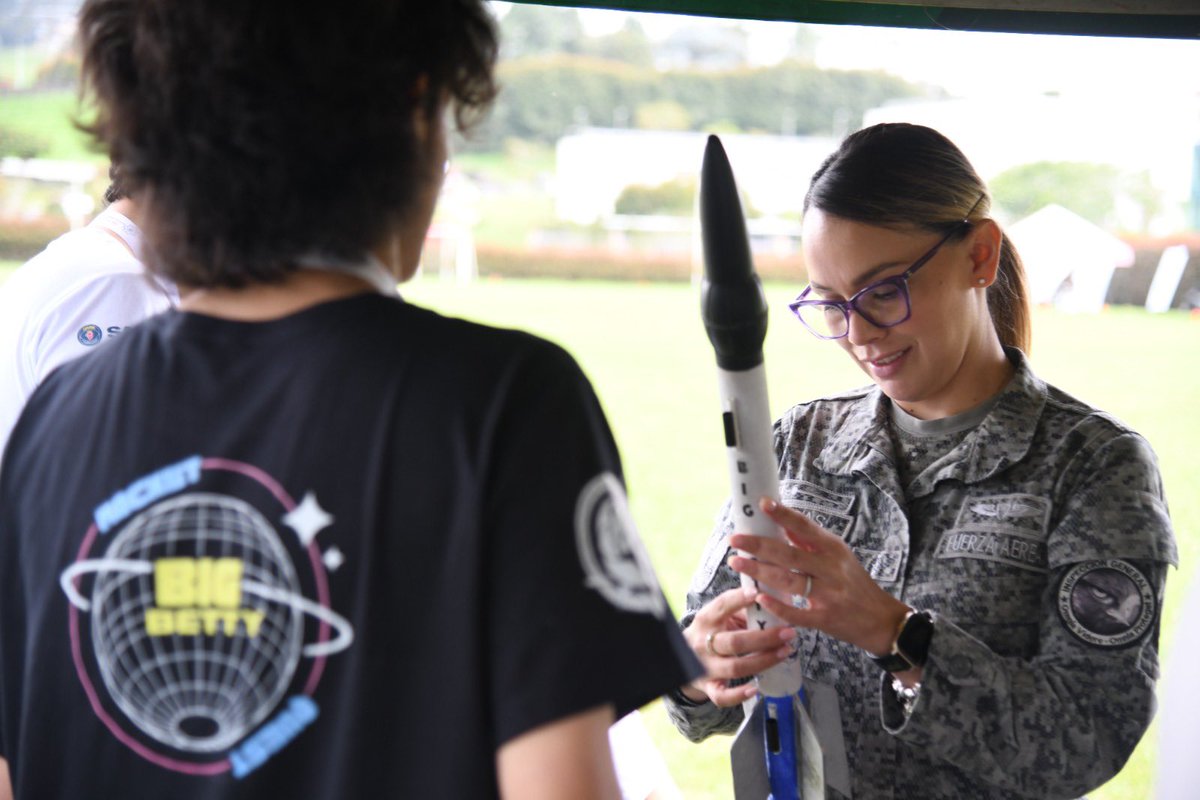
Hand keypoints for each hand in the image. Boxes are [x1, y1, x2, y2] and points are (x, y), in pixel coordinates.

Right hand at [681, 585, 795, 707]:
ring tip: (785, 652)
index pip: (721, 606)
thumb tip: (775, 603)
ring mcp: (705, 667)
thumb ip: (742, 611)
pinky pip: (722, 696)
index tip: (757, 593)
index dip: (738, 599)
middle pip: (735, 642)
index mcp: (706, 620)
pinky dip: (739, 694)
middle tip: (789, 633)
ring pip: (735, 668)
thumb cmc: (712, 632)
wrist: (682, 658)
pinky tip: (756, 689)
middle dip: (765, 638)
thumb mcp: (720, 617)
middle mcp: (703, 643)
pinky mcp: (708, 687)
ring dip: (763, 661)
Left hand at [728, 498, 908, 656]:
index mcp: (834, 549)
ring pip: (788, 581)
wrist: (881, 619)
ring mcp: (828, 595)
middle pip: (789, 554)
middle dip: (759, 545)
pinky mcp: (824, 619)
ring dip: (759, 571)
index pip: (805, 527)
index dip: (783, 514)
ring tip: (737, 562)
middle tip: (735, 538)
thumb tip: (782, 521)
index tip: (762, 504)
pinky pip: (797, 613)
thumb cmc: (854, 583)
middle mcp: (831, 569)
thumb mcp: (838, 556)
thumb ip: (810, 542)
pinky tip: (759, 596)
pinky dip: (777, 605)